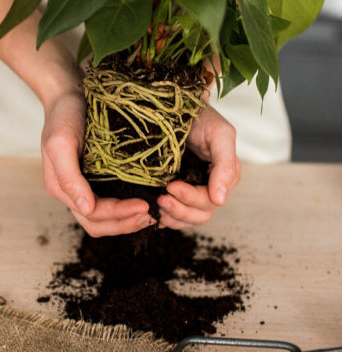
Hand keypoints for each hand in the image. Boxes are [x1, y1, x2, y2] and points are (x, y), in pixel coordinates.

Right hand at [41, 92, 153, 236]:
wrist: (68, 95)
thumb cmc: (63, 115)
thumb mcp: (60, 143)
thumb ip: (69, 177)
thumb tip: (86, 209)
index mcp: (61, 188)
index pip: (92, 214)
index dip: (118, 215)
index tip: (145, 205)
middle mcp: (72, 192)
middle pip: (98, 224)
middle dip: (125, 224)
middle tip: (152, 216)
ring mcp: (83, 187)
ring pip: (104, 219)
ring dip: (126, 221)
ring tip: (151, 214)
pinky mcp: (95, 179)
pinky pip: (110, 202)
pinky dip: (126, 209)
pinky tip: (145, 201)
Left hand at [157, 105, 240, 228]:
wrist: (179, 107)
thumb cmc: (202, 117)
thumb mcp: (220, 135)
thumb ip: (225, 166)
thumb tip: (221, 200)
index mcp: (225, 178)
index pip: (209, 201)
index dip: (190, 198)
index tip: (170, 187)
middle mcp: (210, 188)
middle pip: (199, 215)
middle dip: (180, 210)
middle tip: (160, 199)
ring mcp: (193, 191)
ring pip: (187, 219)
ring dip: (171, 217)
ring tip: (155, 205)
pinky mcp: (176, 192)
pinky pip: (174, 216)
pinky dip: (164, 218)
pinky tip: (152, 212)